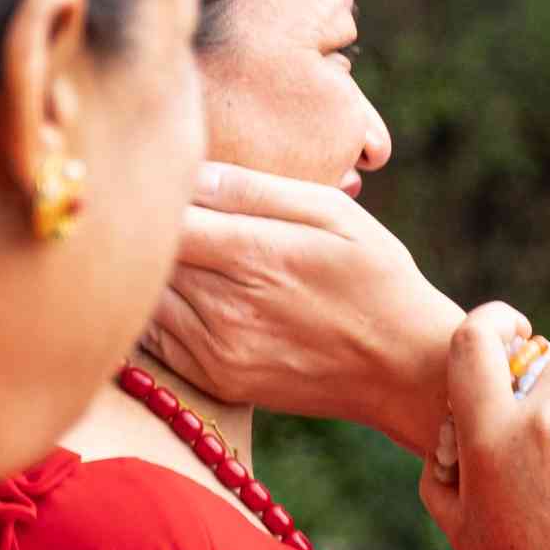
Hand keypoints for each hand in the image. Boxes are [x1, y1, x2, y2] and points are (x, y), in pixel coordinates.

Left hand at [145, 163, 465, 445]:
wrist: (403, 367)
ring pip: (147, 295)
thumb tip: (192, 172)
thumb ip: (256, 189)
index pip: (163, 217)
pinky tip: (194, 291)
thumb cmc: (374, 276)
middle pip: (149, 256)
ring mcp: (217, 351)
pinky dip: (160, 309)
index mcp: (255, 257)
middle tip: (163, 208)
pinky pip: (158, 335)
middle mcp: (226, 310)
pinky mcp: (215, 378)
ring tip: (186, 249)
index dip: (153, 193)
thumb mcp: (333, 214)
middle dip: (150, 228)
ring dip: (154, 270)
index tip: (160, 180)